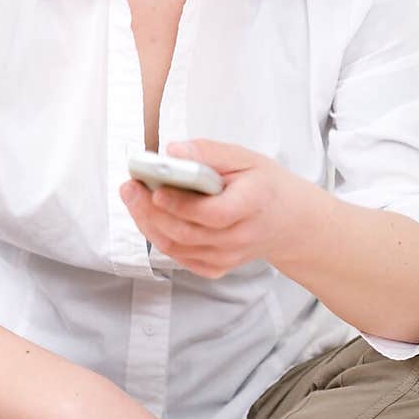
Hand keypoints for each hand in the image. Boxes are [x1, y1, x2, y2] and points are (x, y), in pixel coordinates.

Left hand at [118, 137, 325, 277]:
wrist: (289, 222)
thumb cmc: (265, 185)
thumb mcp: (245, 157)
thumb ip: (209, 153)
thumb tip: (172, 151)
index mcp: (253, 204)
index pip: (214, 214)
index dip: (181, 204)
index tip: (155, 189)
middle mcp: (241, 237)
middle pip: (187, 233)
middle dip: (151, 211)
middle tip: (130, 187)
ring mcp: (228, 257)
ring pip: (177, 247)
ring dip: (148, 223)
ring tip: (132, 197)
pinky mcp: (217, 267)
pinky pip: (180, 257)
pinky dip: (159, 237)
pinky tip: (150, 216)